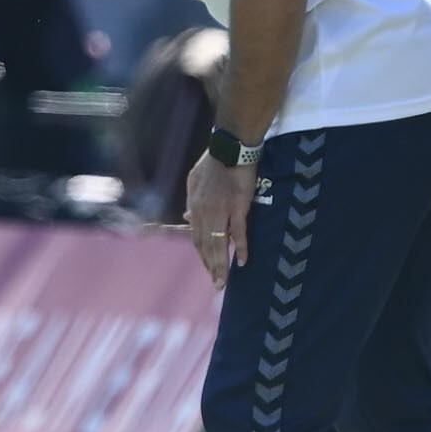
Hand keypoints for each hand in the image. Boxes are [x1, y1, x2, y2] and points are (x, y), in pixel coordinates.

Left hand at [183, 149, 255, 290]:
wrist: (230, 147)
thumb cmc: (213, 162)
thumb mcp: (194, 181)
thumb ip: (193, 201)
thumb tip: (187, 215)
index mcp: (194, 206)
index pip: (197, 237)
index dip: (203, 255)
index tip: (209, 268)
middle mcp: (205, 211)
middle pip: (206, 245)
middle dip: (211, 267)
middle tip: (217, 284)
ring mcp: (221, 210)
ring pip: (219, 243)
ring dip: (221, 265)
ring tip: (224, 280)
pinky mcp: (238, 207)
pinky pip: (239, 232)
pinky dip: (240, 248)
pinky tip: (243, 261)